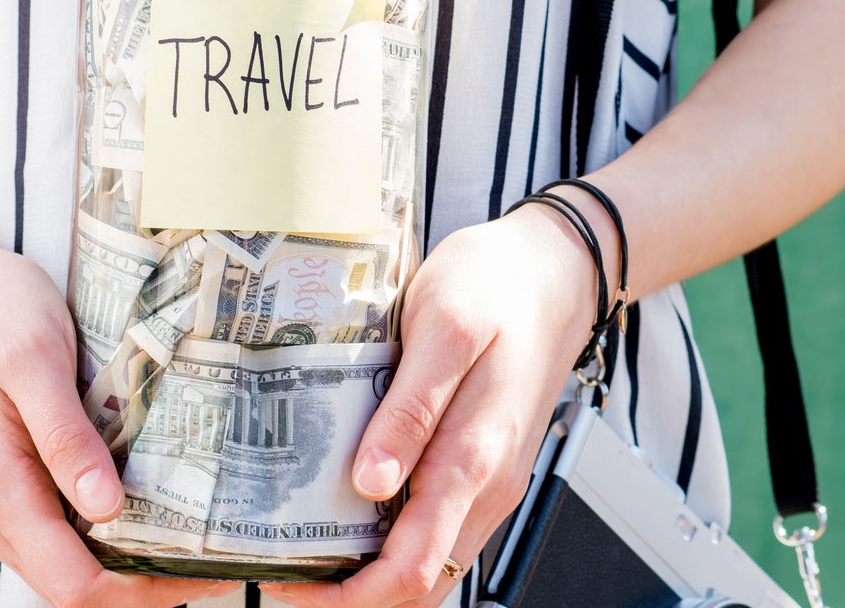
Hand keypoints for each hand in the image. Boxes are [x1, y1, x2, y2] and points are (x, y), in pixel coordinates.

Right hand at [0, 235, 236, 607]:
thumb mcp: (35, 356)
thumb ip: (65, 436)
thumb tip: (106, 506)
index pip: (73, 584)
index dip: (139, 593)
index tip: (201, 572)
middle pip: (70, 585)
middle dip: (141, 583)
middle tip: (211, 554)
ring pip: (61, 563)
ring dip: (122, 560)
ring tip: (188, 531)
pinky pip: (50, 529)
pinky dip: (98, 531)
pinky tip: (143, 500)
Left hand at [267, 203, 602, 607]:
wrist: (558, 269)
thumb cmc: (498, 286)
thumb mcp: (443, 328)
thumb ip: (410, 410)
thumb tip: (371, 483)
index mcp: (473, 458)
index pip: (412, 570)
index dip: (347, 597)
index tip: (290, 581)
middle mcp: (488, 485)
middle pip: (420, 585)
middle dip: (352, 596)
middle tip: (286, 571)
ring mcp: (491, 481)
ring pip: (432, 562)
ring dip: (371, 570)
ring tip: (307, 542)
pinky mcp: (487, 466)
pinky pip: (441, 527)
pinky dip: (394, 538)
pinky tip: (351, 507)